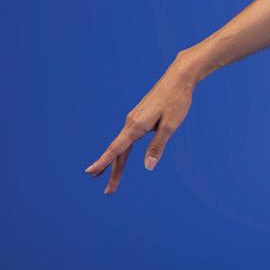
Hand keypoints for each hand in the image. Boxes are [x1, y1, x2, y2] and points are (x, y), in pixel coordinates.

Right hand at [86, 59, 198, 194]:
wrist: (179, 77)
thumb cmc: (176, 100)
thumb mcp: (170, 126)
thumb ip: (157, 146)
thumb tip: (148, 167)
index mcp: (136, 125)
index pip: (116, 149)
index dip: (103, 162)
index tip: (90, 172)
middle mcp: (131, 122)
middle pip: (118, 151)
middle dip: (112, 172)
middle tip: (109, 192)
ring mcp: (134, 118)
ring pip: (123, 145)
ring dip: (118, 163)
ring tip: (113, 180)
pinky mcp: (140, 116)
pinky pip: (128, 138)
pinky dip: (123, 151)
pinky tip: (123, 157)